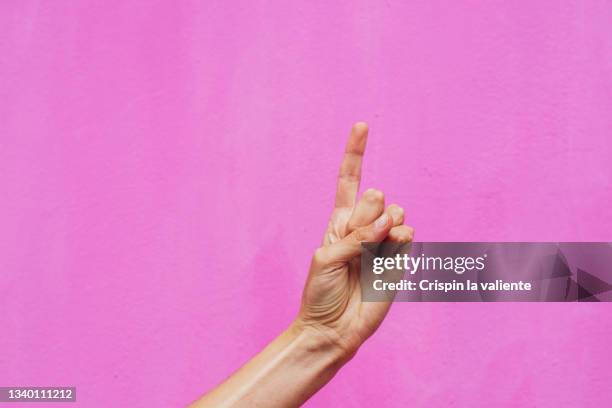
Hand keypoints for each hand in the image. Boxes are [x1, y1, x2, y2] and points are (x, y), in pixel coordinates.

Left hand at [295, 122, 413, 358]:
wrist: (334, 327)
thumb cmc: (321, 292)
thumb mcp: (326, 258)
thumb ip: (357, 235)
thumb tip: (389, 222)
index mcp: (340, 222)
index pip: (349, 181)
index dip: (356, 153)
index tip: (362, 125)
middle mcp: (363, 227)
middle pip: (375, 196)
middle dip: (369, 213)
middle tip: (359, 240)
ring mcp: (384, 242)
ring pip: (396, 212)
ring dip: (386, 226)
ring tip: (374, 250)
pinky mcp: (400, 259)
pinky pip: (408, 235)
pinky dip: (400, 240)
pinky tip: (391, 254)